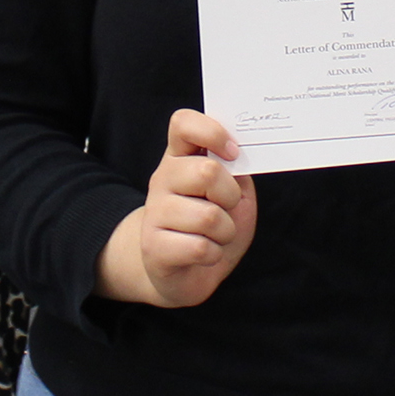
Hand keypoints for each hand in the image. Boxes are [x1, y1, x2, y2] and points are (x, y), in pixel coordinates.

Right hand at [96, 109, 258, 307]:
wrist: (185, 272)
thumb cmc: (213, 227)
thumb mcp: (233, 194)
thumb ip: (235, 172)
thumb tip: (241, 155)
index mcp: (180, 158)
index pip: (183, 123)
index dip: (212, 132)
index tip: (232, 153)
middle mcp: (162, 179)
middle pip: (206, 171)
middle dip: (230, 195)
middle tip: (226, 207)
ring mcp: (154, 213)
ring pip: (208, 216)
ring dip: (225, 231)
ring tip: (215, 236)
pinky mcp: (153, 247)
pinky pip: (200, 248)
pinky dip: (214, 254)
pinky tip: (204, 253)